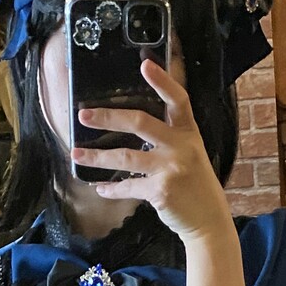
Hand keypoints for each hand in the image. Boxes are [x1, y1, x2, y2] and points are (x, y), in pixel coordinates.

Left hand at [75, 59, 232, 244]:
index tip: (145, 64)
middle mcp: (181, 147)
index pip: (178, 100)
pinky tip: (101, 188)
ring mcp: (171, 169)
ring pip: (126, 157)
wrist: (208, 221)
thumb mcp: (191, 154)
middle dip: (108, 117)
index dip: (162, 81)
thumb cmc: (196, 186)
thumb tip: (134, 123)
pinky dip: (112, 189)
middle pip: (140, 123)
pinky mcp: (160, 192)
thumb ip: (169, 137)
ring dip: (98, 157)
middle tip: (83, 115)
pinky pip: (128, 186)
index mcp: (188, 133)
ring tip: (77, 154)